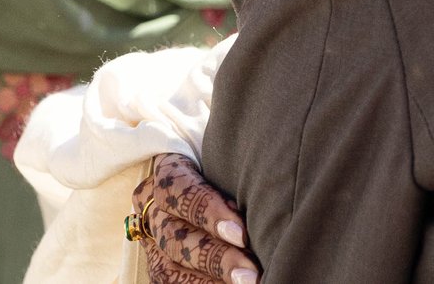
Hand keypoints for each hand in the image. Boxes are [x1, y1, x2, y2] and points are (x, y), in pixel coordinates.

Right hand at [134, 153, 257, 283]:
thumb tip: (280, 194)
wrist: (213, 179)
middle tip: (251, 273)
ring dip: (209, 280)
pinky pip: (171, 283)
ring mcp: (153, 241)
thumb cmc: (234, 168)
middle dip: (216, 258)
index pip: (180, 189)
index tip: (242, 233)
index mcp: (168, 173)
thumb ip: (245, 174)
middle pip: (176, 236)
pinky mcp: (158, 265)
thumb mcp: (235, 161)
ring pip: (169, 266)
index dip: (208, 212)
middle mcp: (155, 209)